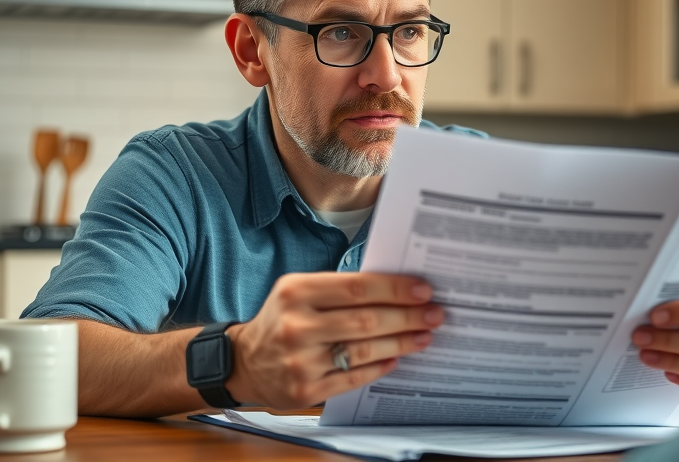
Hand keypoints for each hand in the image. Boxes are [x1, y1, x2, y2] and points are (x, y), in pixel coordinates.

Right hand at [225, 272, 442, 409]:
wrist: (243, 361)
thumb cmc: (282, 319)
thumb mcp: (299, 291)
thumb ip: (339, 289)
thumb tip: (396, 289)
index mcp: (296, 292)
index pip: (356, 287)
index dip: (394, 289)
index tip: (423, 290)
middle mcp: (296, 326)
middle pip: (366, 320)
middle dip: (407, 317)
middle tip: (434, 314)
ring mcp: (300, 361)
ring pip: (364, 350)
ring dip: (401, 342)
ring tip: (424, 336)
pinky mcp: (305, 391)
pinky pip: (353, 378)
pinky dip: (379, 367)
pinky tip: (396, 358)